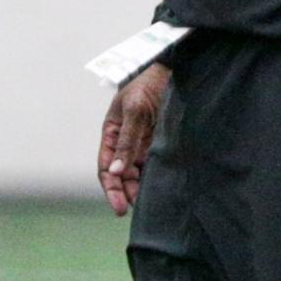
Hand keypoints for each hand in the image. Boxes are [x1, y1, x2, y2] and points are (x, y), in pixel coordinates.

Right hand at [97, 62, 170, 216]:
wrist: (173, 70)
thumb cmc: (148, 84)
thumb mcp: (134, 109)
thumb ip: (126, 140)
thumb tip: (116, 171)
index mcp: (112, 133)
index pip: (107, 168)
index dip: (111, 188)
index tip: (119, 207)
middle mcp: (125, 141)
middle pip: (122, 175)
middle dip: (125, 193)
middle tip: (134, 210)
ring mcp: (143, 143)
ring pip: (138, 173)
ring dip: (140, 189)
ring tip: (150, 204)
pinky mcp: (160, 142)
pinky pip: (155, 165)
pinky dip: (155, 177)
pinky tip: (162, 189)